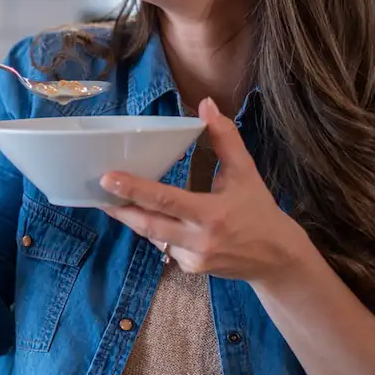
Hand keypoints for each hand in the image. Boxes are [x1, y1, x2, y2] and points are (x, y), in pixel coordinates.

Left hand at [100, 97, 310, 283]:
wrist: (277, 258)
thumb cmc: (259, 210)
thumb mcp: (246, 172)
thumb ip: (225, 138)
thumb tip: (206, 105)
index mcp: (212, 214)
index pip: (166, 200)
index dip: (134, 189)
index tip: (107, 178)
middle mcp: (199, 240)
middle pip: (149, 224)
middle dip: (122, 209)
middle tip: (98, 192)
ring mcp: (194, 258)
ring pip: (154, 237)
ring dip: (135, 220)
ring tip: (114, 203)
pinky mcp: (192, 269)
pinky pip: (166, 248)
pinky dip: (158, 233)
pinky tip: (157, 221)